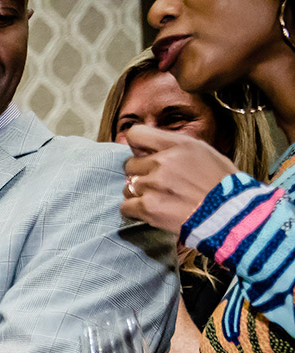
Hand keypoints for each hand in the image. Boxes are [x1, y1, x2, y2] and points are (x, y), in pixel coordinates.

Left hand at [122, 124, 237, 234]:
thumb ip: (176, 149)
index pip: (136, 134)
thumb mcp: (205, 153)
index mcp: (179, 144)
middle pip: (130, 165)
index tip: (141, 155)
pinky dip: (134, 211)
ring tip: (159, 199)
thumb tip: (151, 151)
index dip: (136, 146)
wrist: (230, 214)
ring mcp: (154, 184)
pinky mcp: (148, 207)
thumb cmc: (222, 185)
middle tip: (157, 185)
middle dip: (140, 174)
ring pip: (127, 187)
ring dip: (138, 194)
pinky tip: (151, 211)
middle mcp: (164, 161)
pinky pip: (125, 207)